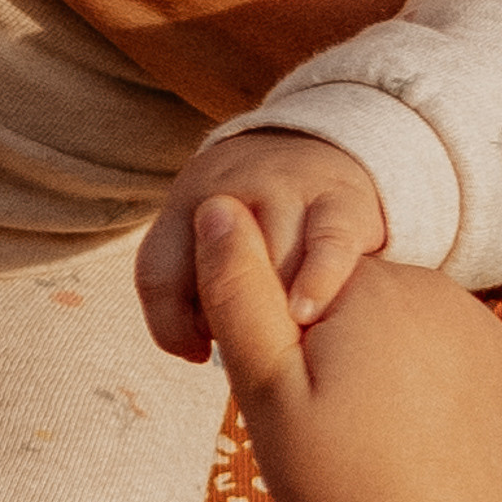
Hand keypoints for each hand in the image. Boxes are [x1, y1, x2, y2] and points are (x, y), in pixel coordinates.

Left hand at [137, 129, 387, 361]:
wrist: (314, 147)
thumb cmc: (247, 220)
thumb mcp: (196, 244)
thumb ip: (176, 303)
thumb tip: (197, 354)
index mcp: (186, 205)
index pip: (159, 276)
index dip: (174, 328)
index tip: (200, 350)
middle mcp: (233, 190)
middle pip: (223, 278)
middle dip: (236, 320)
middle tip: (258, 336)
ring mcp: (289, 190)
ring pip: (273, 267)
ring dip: (277, 312)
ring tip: (288, 330)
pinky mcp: (342, 202)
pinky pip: (328, 249)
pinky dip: (316, 285)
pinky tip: (307, 313)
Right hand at [191, 200, 501, 501]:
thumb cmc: (338, 486)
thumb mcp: (266, 392)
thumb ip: (238, 293)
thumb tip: (217, 205)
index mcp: (375, 287)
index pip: (311, 284)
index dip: (292, 345)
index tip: (300, 405)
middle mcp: (445, 295)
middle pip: (368, 308)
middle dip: (345, 355)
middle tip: (336, 434)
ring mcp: (494, 339)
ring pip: (418, 339)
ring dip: (395, 376)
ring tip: (381, 449)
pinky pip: (466, 373)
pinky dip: (444, 405)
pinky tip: (428, 455)